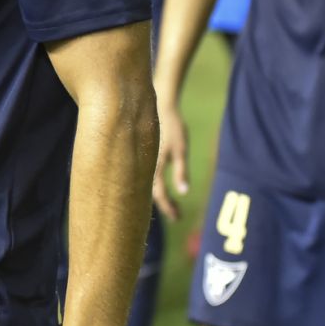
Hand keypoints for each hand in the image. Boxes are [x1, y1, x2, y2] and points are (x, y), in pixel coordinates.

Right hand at [151, 103, 189, 221]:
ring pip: (147, 188)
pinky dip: (155, 188)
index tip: (178, 218)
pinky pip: (146, 179)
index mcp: (153, 167)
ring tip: (173, 205)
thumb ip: (181, 171)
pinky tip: (162, 189)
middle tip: (177, 215)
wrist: (159, 107)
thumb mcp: (181, 149)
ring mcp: (140, 163)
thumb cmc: (173, 127)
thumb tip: (183, 193)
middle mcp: (142, 168)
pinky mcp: (142, 158)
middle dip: (165, 206)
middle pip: (151, 195)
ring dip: (160, 198)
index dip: (169, 208)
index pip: (159, 196)